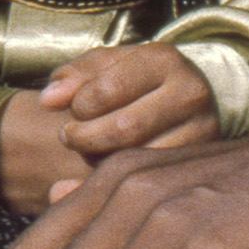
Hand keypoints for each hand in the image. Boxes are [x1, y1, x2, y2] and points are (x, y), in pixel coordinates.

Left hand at [0, 49, 223, 207]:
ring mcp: (200, 134)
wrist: (186, 99)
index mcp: (164, 61)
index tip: (75, 109)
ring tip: (95, 152)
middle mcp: (190, 95)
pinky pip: (148, 187)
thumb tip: (48, 100)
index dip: (78, 105)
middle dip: (85, 138)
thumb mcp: (108, 67)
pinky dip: (113, 188)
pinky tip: (100, 181)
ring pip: (137, 162)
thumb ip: (75, 76)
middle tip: (73, 137)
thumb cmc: (135, 81)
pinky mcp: (197, 166)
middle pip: (123, 129)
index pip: (106, 89)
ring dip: (102, 163)